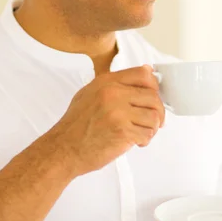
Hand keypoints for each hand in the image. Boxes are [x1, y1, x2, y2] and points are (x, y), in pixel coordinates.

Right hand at [48, 65, 164, 176]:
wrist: (63, 149)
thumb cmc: (76, 124)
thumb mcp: (90, 93)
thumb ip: (117, 82)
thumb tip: (146, 71)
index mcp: (106, 82)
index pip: (143, 75)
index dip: (154, 86)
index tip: (153, 97)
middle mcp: (113, 94)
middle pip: (153, 97)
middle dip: (158, 111)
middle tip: (154, 121)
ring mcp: (118, 112)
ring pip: (154, 116)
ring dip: (152, 127)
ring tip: (141, 132)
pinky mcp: (122, 132)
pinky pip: (147, 133)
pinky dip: (145, 140)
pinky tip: (136, 142)